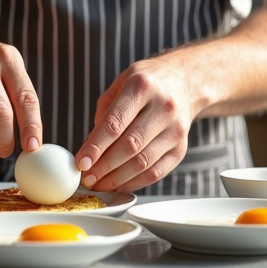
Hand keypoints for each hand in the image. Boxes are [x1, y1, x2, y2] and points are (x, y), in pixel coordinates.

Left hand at [74, 58, 198, 191]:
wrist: (185, 82)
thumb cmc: (147, 83)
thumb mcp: (121, 85)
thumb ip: (104, 115)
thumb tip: (90, 151)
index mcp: (142, 87)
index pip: (115, 123)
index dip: (96, 146)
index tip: (81, 163)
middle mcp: (163, 107)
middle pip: (129, 146)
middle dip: (103, 167)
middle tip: (86, 178)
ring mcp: (175, 130)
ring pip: (142, 163)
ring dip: (116, 179)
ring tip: (98, 184)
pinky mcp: (180, 148)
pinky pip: (156, 172)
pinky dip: (134, 182)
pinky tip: (118, 184)